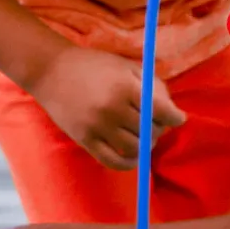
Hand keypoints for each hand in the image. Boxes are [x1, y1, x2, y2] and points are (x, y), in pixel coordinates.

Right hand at [29, 45, 184, 168]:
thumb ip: (152, 86)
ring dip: (145, 145)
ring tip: (143, 136)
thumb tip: (173, 113)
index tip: (178, 119)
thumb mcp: (126, 67)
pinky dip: (128, 163)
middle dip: (159, 129)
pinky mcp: (85, 140)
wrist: (51, 71)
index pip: (161, 111)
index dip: (175, 118)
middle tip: (156, 124)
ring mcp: (97, 127)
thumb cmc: (93, 66)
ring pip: (135, 148)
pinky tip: (132, 155)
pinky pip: (113, 162)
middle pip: (150, 131)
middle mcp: (112, 109)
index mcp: (125, 87)